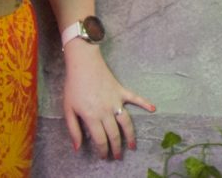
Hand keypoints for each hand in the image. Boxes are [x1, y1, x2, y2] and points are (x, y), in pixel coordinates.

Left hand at [61, 40, 155, 158]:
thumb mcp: (68, 109)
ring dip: (130, 135)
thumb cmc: (73, 86)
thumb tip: (77, 147)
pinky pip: (135, 98)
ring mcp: (116, 101)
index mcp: (92, 117)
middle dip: (116, 148)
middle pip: (114, 134)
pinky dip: (145, 103)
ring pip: (126, 122)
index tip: (103, 156)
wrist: (83, 64)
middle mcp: (106, 111)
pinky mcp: (121, 91)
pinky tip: (153, 108)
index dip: (103, 150)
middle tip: (117, 156)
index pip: (100, 139)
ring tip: (133, 146)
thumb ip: (73, 129)